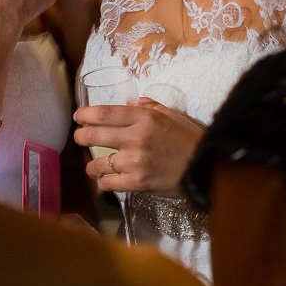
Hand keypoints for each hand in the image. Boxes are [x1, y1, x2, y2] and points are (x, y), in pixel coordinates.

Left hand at [75, 97, 205, 195]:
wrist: (207, 167)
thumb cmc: (191, 140)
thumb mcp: (173, 116)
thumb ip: (149, 107)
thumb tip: (129, 102)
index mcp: (145, 118)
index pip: (105, 113)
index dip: (86, 114)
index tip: (78, 116)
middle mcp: (137, 138)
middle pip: (94, 135)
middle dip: (80, 136)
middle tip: (79, 138)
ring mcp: (136, 162)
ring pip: (98, 163)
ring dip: (92, 165)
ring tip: (93, 166)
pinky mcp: (138, 182)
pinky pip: (109, 183)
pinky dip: (104, 182)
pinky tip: (107, 180)